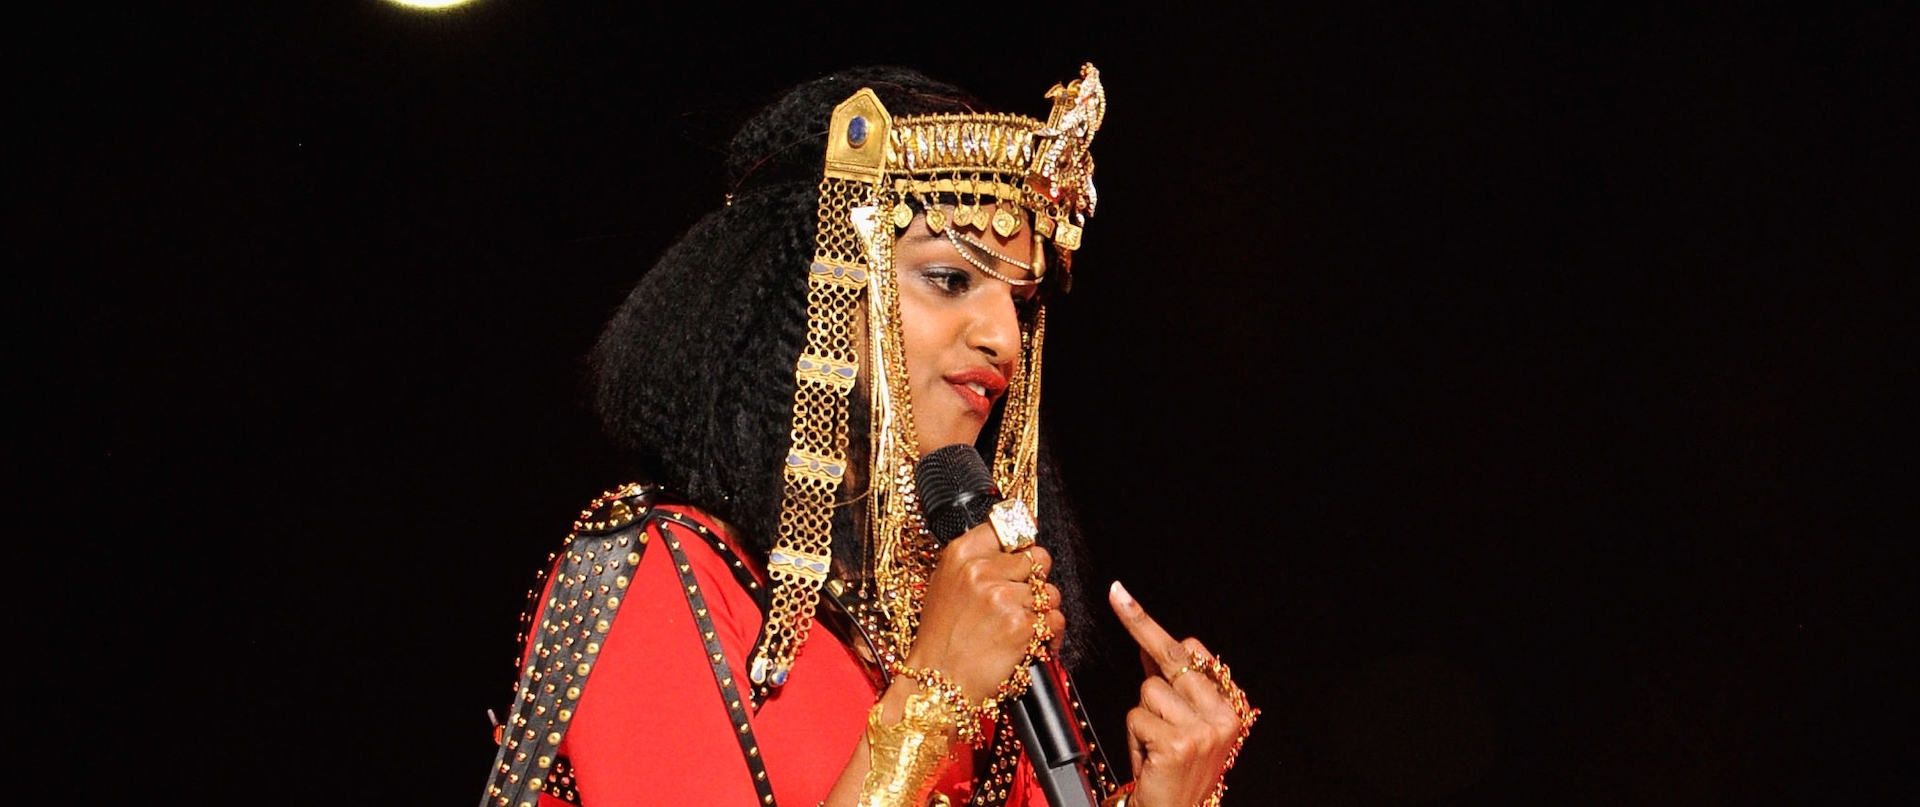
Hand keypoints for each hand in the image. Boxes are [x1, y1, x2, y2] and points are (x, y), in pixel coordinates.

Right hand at [906, 522, 1065, 702]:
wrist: (937, 684)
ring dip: (1041, 612)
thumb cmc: (941, 640)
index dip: (1021, 544)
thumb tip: (1016, 542)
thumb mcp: (945, 584)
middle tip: (1016, 603)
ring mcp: (1002, 596)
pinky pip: (1055, 620)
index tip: (1024, 552)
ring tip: (1015, 630)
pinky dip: (1048, 637)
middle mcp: (981, 570)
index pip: (1010, 526)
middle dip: (1034, 581)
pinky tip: (1028, 645)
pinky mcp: (1021, 624)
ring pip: (1050, 593)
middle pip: (1039, 558)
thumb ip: (977, 560)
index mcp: (961, 554)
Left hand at [1110, 581, 1248, 806]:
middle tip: (1118, 593)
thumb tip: (1147, 644)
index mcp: (1230, 707)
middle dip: (1140, 628)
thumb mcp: (1182, 725)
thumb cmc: (1175, 772)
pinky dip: (1134, 738)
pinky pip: (1137, 717)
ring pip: (1148, 691)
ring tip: (1154, 746)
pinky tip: (1150, 758)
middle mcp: (1224, 716)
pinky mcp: (1179, 743)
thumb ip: (1170, 686)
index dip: (1153, 627)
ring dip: (1141, 718)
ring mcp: (1204, 730)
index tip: (1125, 597)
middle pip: (1169, 659)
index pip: (1193, 652)